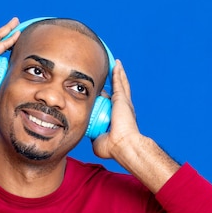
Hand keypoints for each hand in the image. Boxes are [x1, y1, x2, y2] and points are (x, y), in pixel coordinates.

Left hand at [92, 60, 179, 192]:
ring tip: (114, 65)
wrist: (122, 145)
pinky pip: (119, 82)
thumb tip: (88, 135)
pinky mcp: (122, 99)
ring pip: (119, 84)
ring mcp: (123, 103)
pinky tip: (116, 64)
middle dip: (112, 84)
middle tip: (107, 75)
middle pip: (115, 92)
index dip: (102, 99)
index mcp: (116, 118)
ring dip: (117, 74)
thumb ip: (93, 135)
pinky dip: (118, 73)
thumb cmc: (113, 148)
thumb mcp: (98, 141)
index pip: (108, 104)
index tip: (97, 96)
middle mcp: (122, 109)